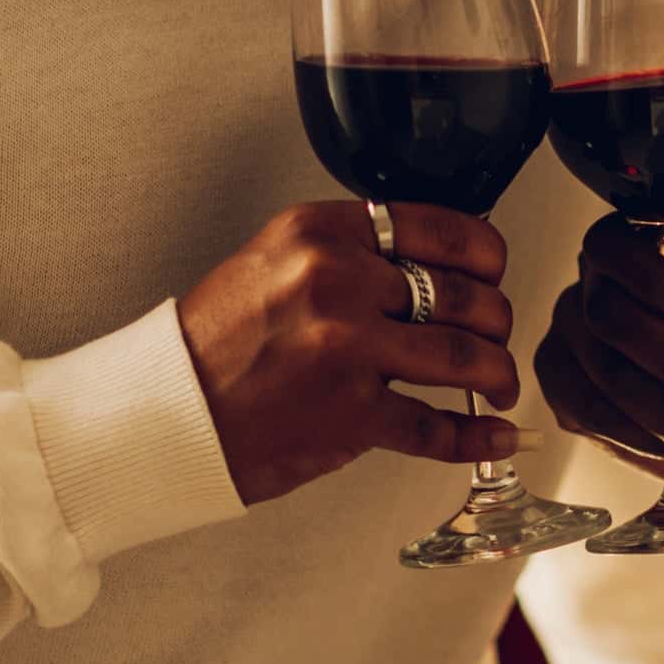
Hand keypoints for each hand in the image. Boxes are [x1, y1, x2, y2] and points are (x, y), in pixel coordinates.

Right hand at [176, 201, 525, 504]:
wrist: (164, 409)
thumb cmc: (215, 342)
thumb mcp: (274, 261)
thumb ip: (349, 254)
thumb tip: (434, 266)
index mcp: (321, 233)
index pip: (441, 228)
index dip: (486, 255)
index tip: (495, 272)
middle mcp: (336, 282)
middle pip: (464, 295)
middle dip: (495, 322)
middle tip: (494, 336)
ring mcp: (345, 349)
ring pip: (463, 356)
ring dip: (496, 374)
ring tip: (498, 384)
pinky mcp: (349, 414)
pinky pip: (435, 427)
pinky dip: (475, 436)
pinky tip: (495, 435)